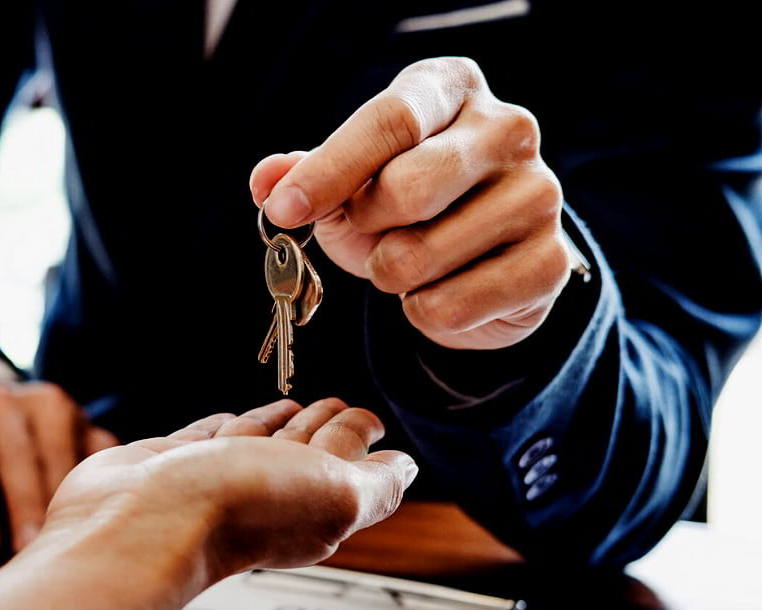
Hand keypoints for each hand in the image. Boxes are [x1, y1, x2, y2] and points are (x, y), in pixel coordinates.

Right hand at [0, 380, 118, 553]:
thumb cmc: (35, 437)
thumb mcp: (66, 434)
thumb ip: (96, 455)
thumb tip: (135, 488)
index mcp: (49, 405)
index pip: (58, 449)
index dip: (61, 490)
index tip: (69, 532)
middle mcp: (5, 402)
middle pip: (15, 454)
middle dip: (21, 502)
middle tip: (26, 548)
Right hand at [0, 398, 416, 609]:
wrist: (140, 522)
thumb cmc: (233, 511)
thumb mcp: (338, 493)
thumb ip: (377, 481)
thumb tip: (405, 468)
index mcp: (313, 504)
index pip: (347, 461)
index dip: (359, 435)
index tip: (367, 417)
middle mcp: (265, 493)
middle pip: (305, 451)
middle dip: (324, 426)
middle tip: (336, 405)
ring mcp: (214, 479)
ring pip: (257, 443)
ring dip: (275, 422)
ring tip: (290, 407)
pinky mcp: (169, 465)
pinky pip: (204, 438)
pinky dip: (222, 427)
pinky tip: (229, 423)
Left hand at [250, 57, 572, 349]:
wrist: (477, 261)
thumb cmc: (403, 205)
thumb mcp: (348, 182)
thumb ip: (304, 176)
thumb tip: (267, 181)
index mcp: (451, 88)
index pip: (389, 121)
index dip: (330, 171)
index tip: (284, 210)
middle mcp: (509, 128)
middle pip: (408, 189)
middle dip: (366, 227)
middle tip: (371, 230)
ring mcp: (539, 193)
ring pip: (421, 257)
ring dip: (390, 275)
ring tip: (409, 259)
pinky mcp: (551, 262)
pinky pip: (450, 306)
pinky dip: (423, 312)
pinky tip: (443, 288)